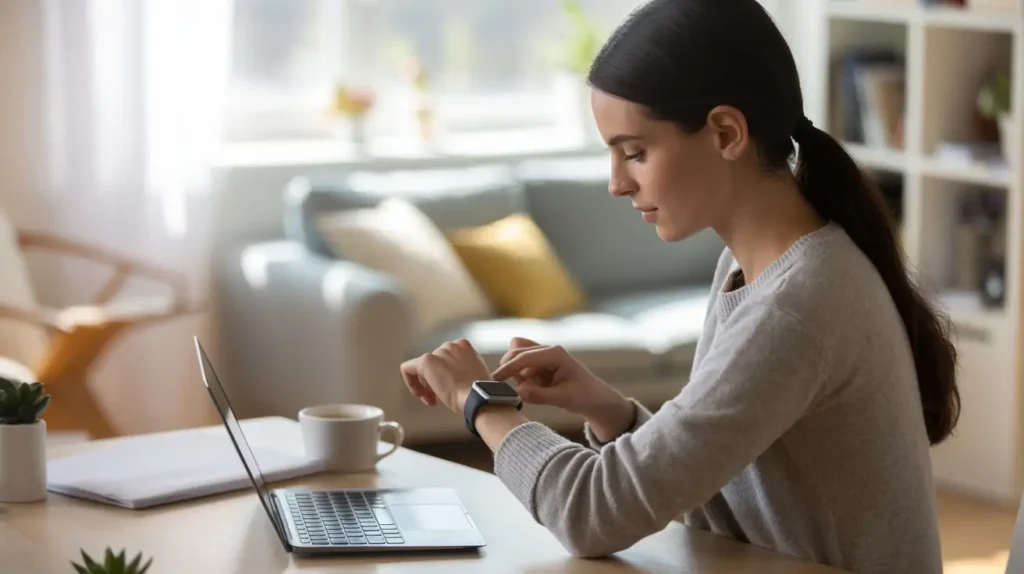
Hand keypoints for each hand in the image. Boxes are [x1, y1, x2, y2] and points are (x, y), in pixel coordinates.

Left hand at [400, 339, 490, 413]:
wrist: (477, 395)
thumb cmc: (479, 391)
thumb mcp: (476, 375)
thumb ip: (464, 369)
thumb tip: (456, 378)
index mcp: (464, 346)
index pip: (447, 359)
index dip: (445, 375)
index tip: (450, 388)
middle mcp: (450, 346)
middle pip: (434, 363)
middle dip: (434, 381)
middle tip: (440, 396)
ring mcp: (437, 352)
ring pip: (421, 367)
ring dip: (426, 384)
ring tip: (434, 399)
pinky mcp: (425, 361)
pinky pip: (407, 369)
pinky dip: (411, 382)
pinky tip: (420, 395)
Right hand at [491, 338, 635, 439]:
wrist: (596, 399)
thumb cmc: (584, 396)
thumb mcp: (563, 398)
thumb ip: (540, 395)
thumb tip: (518, 391)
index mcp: (555, 353)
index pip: (525, 357)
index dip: (508, 367)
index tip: (495, 379)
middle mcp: (548, 351)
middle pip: (517, 352)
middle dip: (512, 370)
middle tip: (519, 389)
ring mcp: (544, 357)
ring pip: (519, 361)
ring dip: (520, 375)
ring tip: (537, 390)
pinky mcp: (542, 365)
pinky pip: (524, 369)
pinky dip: (524, 379)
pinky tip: (539, 389)